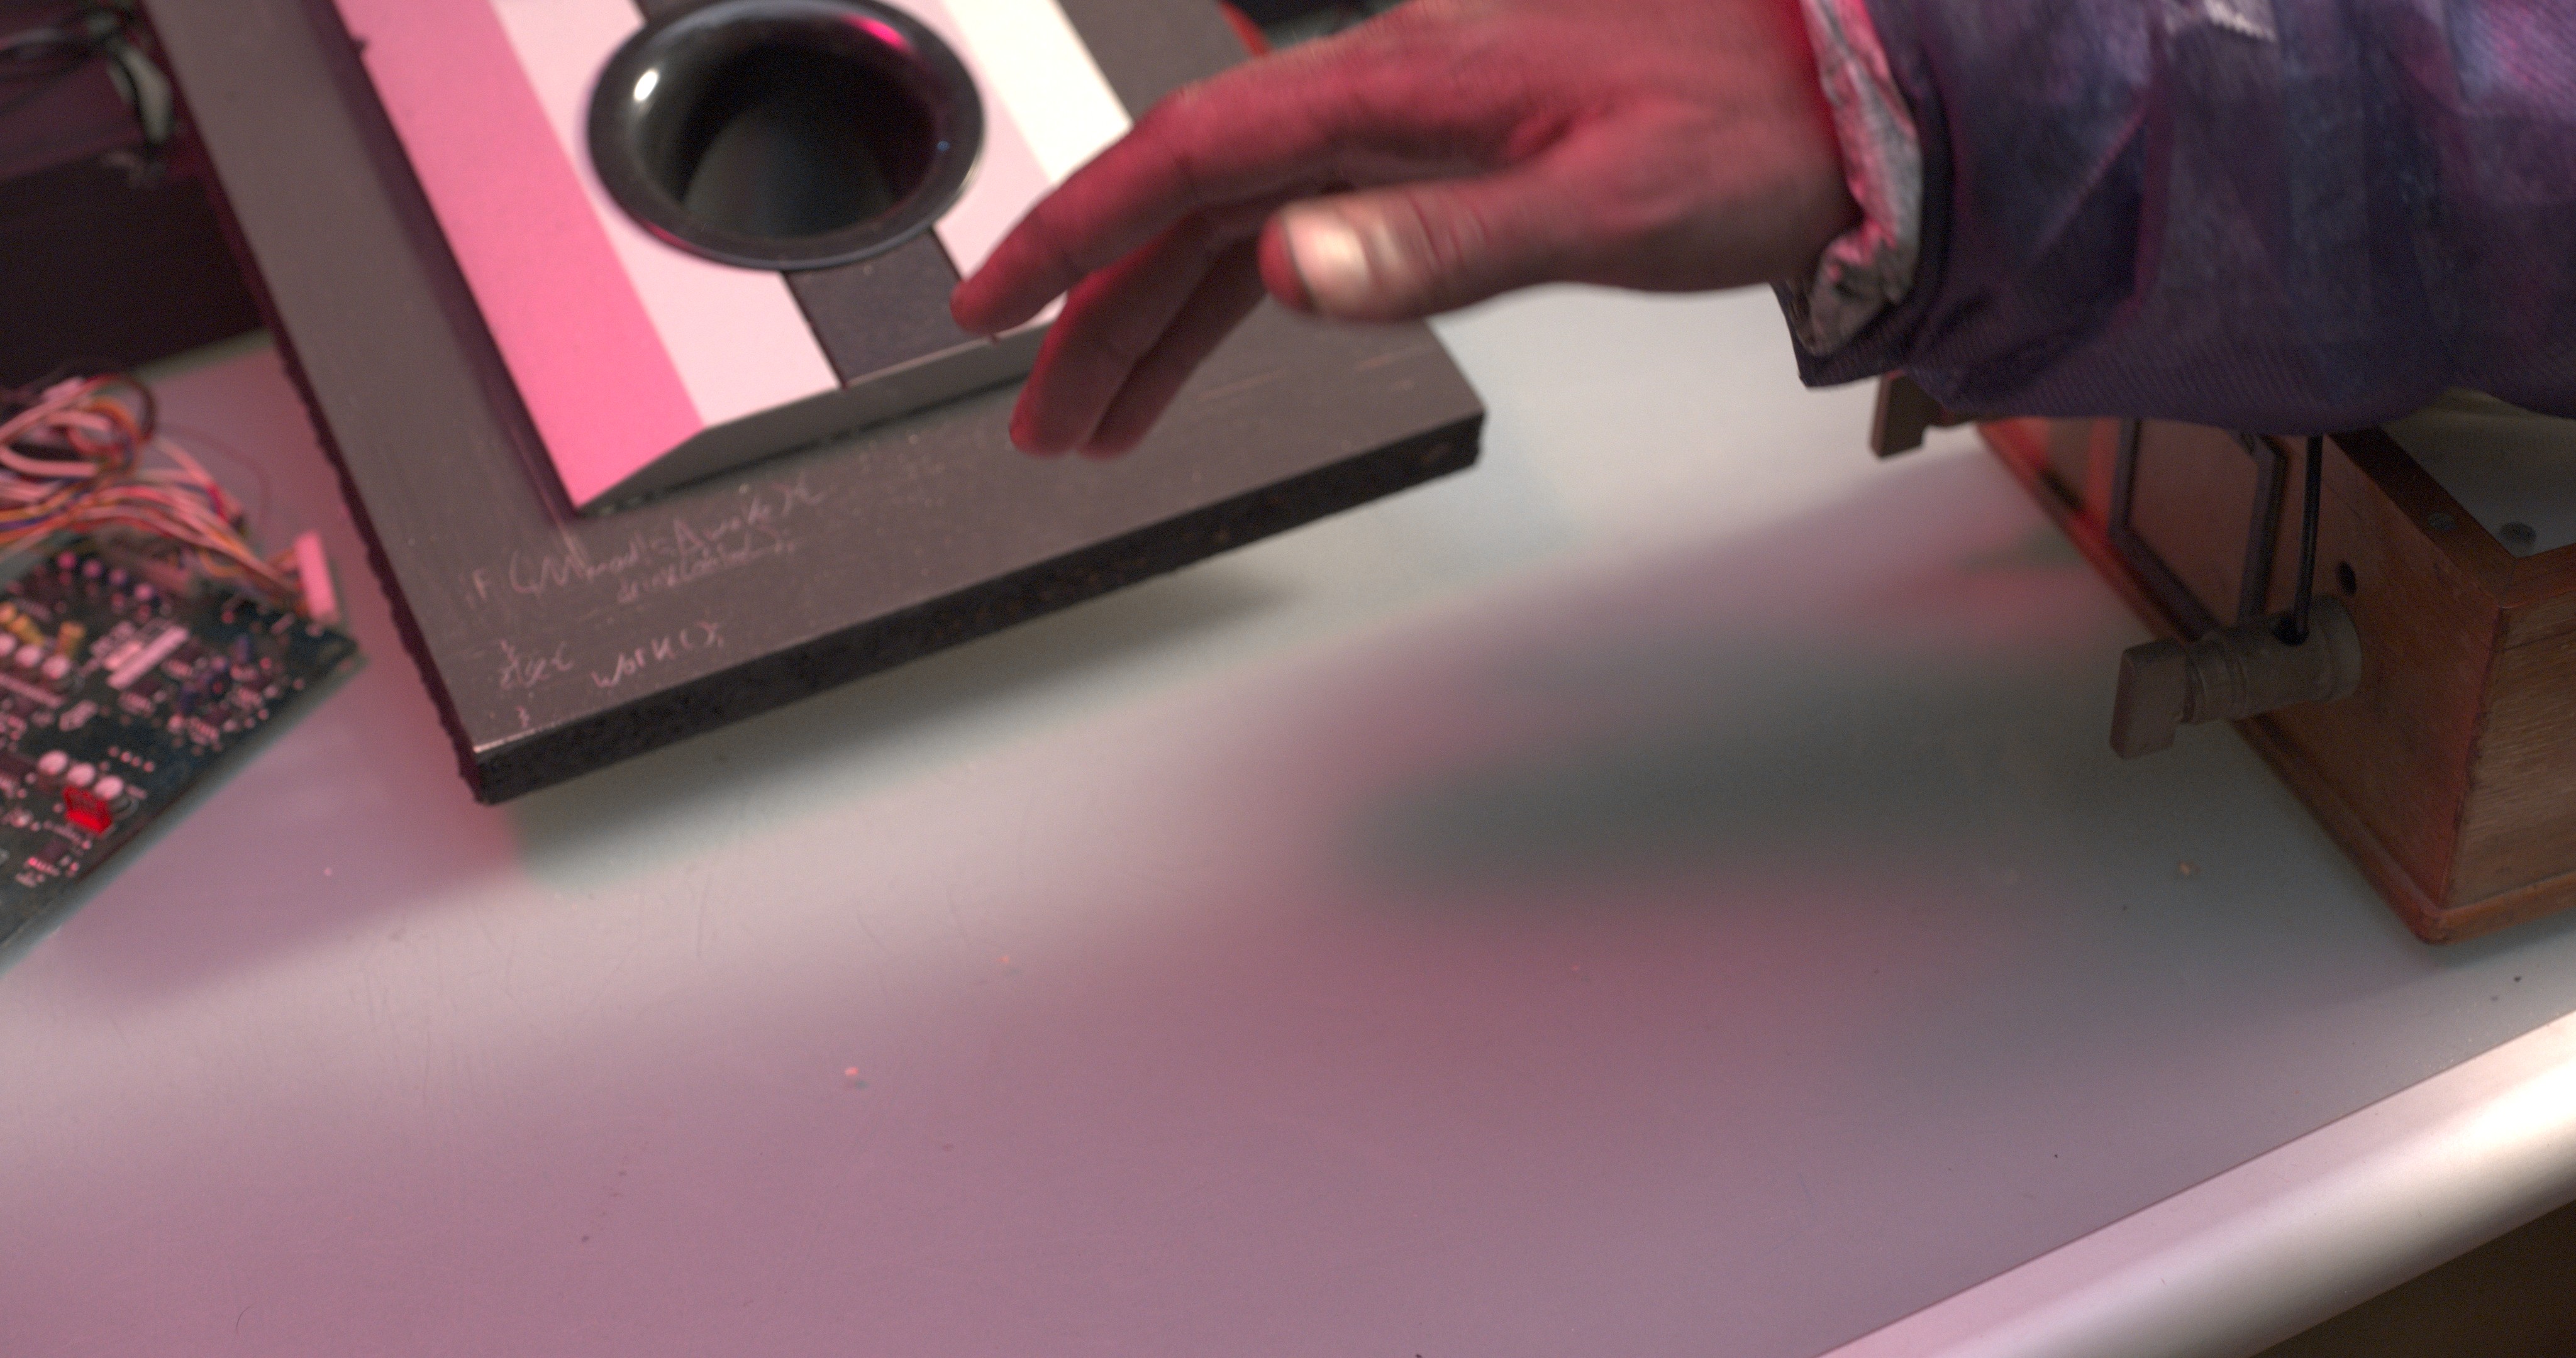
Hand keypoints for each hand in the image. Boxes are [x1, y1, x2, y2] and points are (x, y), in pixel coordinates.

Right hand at [949, 0, 1858, 454]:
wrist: (1845, 99)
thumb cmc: (1747, 134)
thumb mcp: (1608, 203)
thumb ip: (1445, 239)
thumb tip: (1296, 263)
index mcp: (1401, 88)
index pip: (1190, 156)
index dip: (1077, 230)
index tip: (995, 302)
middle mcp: (1383, 95)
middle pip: (1189, 203)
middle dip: (1094, 313)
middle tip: (1037, 420)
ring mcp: (1403, 128)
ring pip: (1233, 226)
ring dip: (1153, 321)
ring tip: (1093, 422)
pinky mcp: (1435, 161)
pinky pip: (1296, 227)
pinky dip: (1234, 295)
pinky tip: (1202, 348)